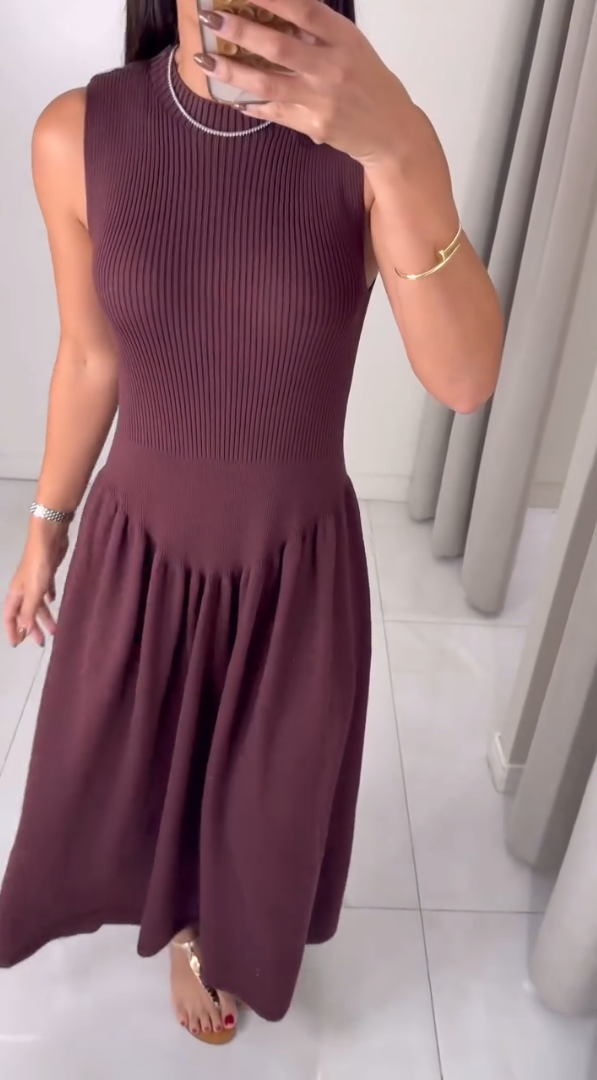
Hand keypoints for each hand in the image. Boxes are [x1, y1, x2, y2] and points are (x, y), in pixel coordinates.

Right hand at [3, 522, 68, 647]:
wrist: (49, 538)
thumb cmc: (39, 565)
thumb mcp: (34, 591)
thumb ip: (29, 610)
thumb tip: (23, 630)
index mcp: (16, 593)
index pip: (10, 616)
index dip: (13, 631)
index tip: (18, 645)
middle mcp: (22, 588)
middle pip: (25, 613)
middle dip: (31, 628)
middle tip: (41, 642)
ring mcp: (34, 580)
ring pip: (37, 603)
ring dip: (44, 616)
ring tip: (55, 629)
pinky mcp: (46, 573)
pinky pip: (46, 589)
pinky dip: (49, 597)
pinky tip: (54, 601)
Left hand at [196, 0, 412, 165]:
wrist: (392, 132)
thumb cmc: (369, 82)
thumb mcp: (352, 47)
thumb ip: (318, 31)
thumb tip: (275, 11)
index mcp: (345, 40)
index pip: (304, 10)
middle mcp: (333, 69)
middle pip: (280, 47)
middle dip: (241, 30)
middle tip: (211, 18)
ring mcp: (322, 101)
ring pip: (269, 84)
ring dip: (233, 70)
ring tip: (206, 60)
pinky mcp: (314, 127)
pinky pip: (275, 113)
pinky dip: (251, 105)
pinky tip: (230, 97)